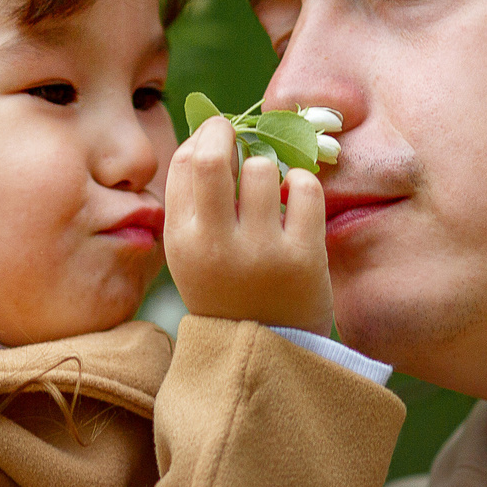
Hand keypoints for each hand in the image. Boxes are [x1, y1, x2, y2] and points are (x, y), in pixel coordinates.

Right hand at [164, 116, 334, 334]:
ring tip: (270, 187)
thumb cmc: (226, 289)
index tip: (218, 138)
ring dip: (268, 166)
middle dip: (227, 133)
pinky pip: (305, 188)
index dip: (203, 139)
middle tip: (239, 135)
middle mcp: (215, 245)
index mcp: (181, 242)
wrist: (266, 353)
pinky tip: (295, 199)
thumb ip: (194, 202)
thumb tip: (208, 134)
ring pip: (262, 168)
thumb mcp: (191, 254)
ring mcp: (261, 251)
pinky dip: (301, 182)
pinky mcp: (303, 257)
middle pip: (214, 157)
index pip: (184, 163)